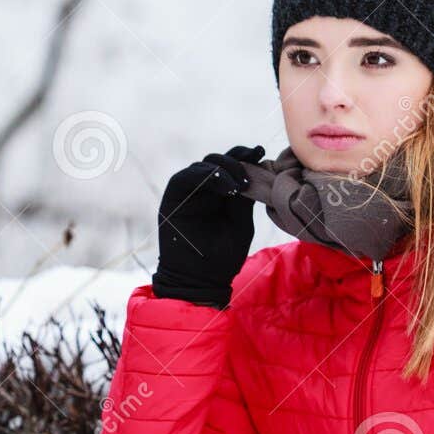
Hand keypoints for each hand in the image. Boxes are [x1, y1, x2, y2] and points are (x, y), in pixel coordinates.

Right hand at [151, 144, 264, 308]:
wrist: (200, 282)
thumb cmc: (222, 259)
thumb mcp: (240, 224)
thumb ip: (243, 199)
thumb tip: (255, 171)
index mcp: (220, 194)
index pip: (231, 166)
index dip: (245, 156)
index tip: (260, 151)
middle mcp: (203, 190)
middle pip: (217, 160)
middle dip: (236, 161)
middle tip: (250, 172)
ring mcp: (187, 193)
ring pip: (203, 165)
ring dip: (223, 169)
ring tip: (240, 185)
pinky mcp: (173, 199)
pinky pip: (185, 178)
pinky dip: (206, 176)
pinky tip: (226, 186)